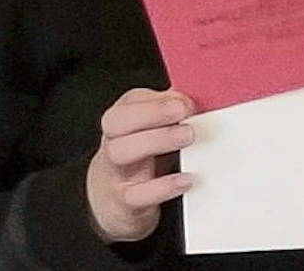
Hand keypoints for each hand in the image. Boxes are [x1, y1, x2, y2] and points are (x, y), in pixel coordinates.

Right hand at [86, 88, 195, 242]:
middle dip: (153, 113)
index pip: (129, 101)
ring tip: (188, 136)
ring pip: (120, 152)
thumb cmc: (140, 156)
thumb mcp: (152, 129)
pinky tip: (186, 179)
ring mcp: (115, 173)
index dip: (157, 99)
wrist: (111, 199)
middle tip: (186, 112)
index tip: (186, 101)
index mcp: (123, 120)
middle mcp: (113, 142)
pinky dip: (162, 187)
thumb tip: (192, 99)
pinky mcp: (123, 203)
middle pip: (117, 122)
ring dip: (157, 140)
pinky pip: (135, 195)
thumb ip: (171, 111)